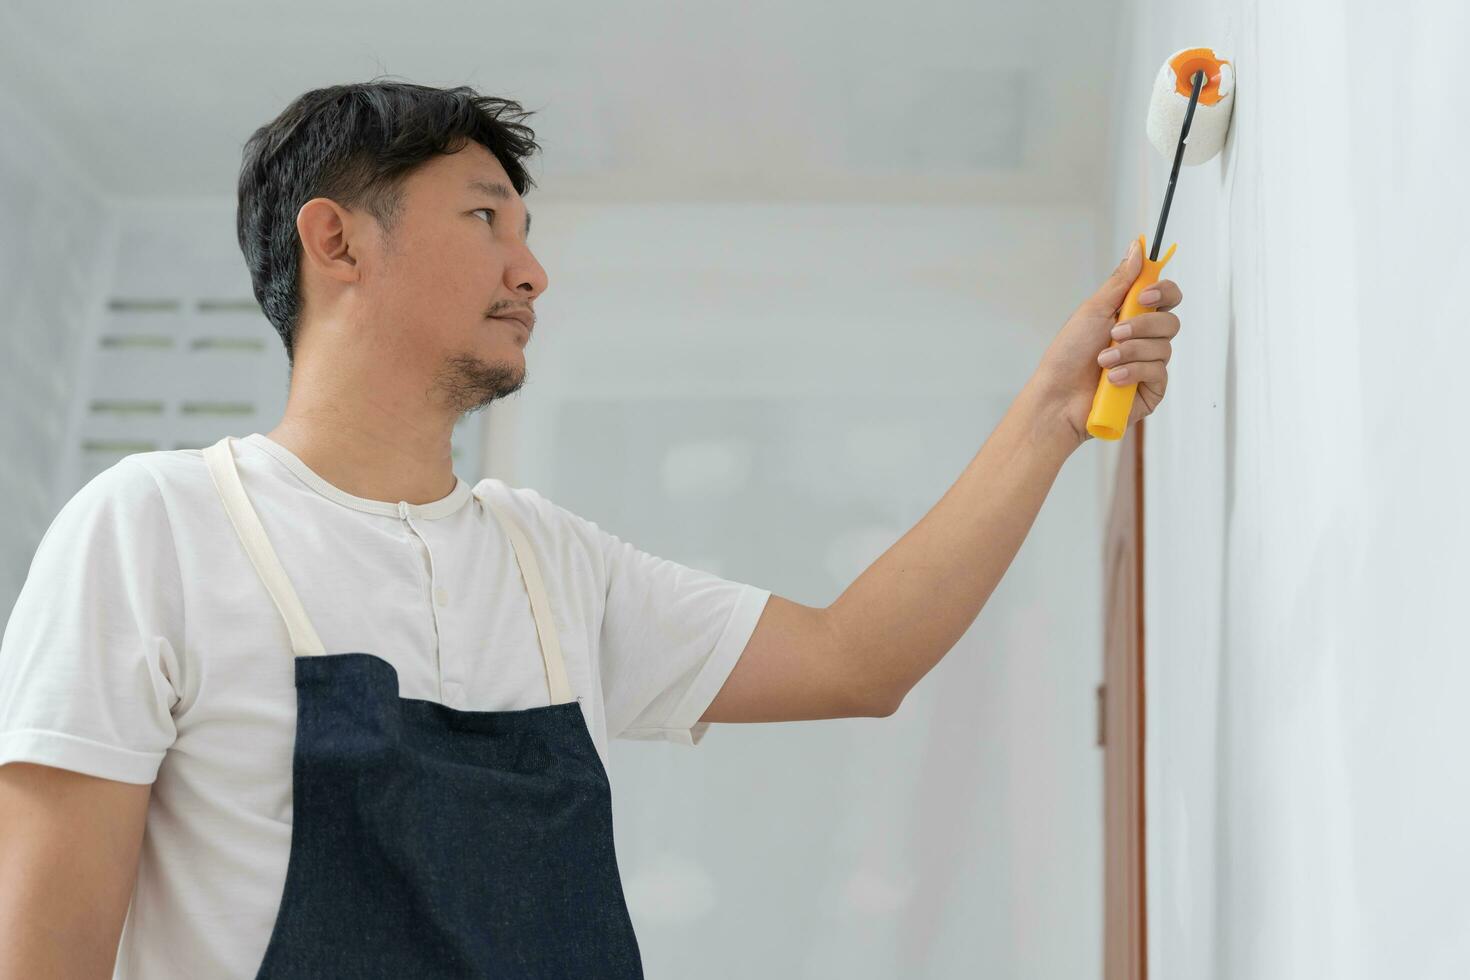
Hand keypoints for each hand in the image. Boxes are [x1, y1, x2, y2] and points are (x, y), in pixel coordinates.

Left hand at [1031, 241, 1182, 446]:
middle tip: (1114, 333)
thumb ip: (1121, 281)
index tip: (1145, 295)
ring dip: (1130, 352)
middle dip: (1142, 326)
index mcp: (1133, 317)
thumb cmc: (1068, 355)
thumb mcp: (1093, 311)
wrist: (1058, 396)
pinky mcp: (1151, 390)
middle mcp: (1145, 340)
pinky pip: (1158, 373)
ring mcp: (1150, 365)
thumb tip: (1138, 247)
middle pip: (1170, 321)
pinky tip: (1112, 380)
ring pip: (1164, 347)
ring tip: (1103, 362)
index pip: (1166, 297)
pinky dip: (1133, 372)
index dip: (1163, 292)